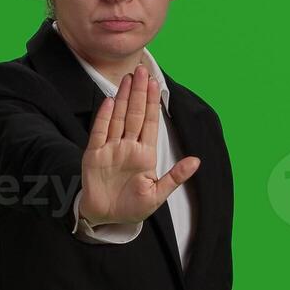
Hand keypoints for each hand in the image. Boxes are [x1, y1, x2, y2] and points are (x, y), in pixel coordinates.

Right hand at [76, 63, 198, 225]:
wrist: (106, 218)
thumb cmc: (132, 207)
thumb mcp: (157, 194)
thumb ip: (175, 177)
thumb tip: (196, 160)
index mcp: (145, 154)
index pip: (150, 122)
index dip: (153, 102)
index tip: (155, 83)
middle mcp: (128, 147)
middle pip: (134, 114)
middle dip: (139, 92)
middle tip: (141, 70)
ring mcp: (110, 149)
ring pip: (118, 118)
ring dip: (123, 99)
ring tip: (127, 79)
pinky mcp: (94, 155)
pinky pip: (99, 132)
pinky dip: (104, 118)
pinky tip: (110, 102)